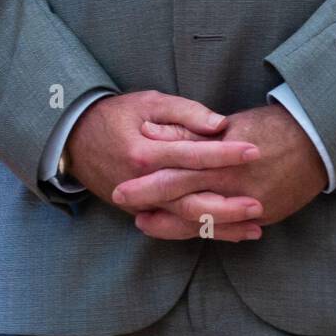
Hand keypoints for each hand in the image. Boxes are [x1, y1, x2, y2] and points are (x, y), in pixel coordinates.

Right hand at [66, 91, 265, 240]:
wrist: (75, 139)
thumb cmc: (117, 115)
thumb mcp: (149, 102)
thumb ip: (185, 112)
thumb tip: (220, 124)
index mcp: (145, 152)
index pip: (192, 155)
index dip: (224, 153)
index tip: (254, 150)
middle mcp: (142, 183)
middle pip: (190, 200)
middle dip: (227, 205)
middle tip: (259, 203)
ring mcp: (140, 204)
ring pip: (185, 221)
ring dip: (221, 227)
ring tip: (255, 227)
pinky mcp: (141, 213)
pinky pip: (176, 227)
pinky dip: (204, 231)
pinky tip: (230, 233)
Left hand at [111, 104, 328, 239]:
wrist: (318, 141)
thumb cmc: (272, 125)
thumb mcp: (232, 123)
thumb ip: (195, 131)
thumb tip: (158, 133)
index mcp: (223, 157)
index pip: (177, 171)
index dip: (148, 182)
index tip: (122, 186)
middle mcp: (234, 185)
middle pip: (184, 200)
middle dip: (153, 205)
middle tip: (125, 206)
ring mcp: (249, 205)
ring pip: (203, 221)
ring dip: (172, 224)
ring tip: (146, 223)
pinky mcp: (264, 216)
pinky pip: (227, 229)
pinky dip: (205, 231)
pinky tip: (187, 230)